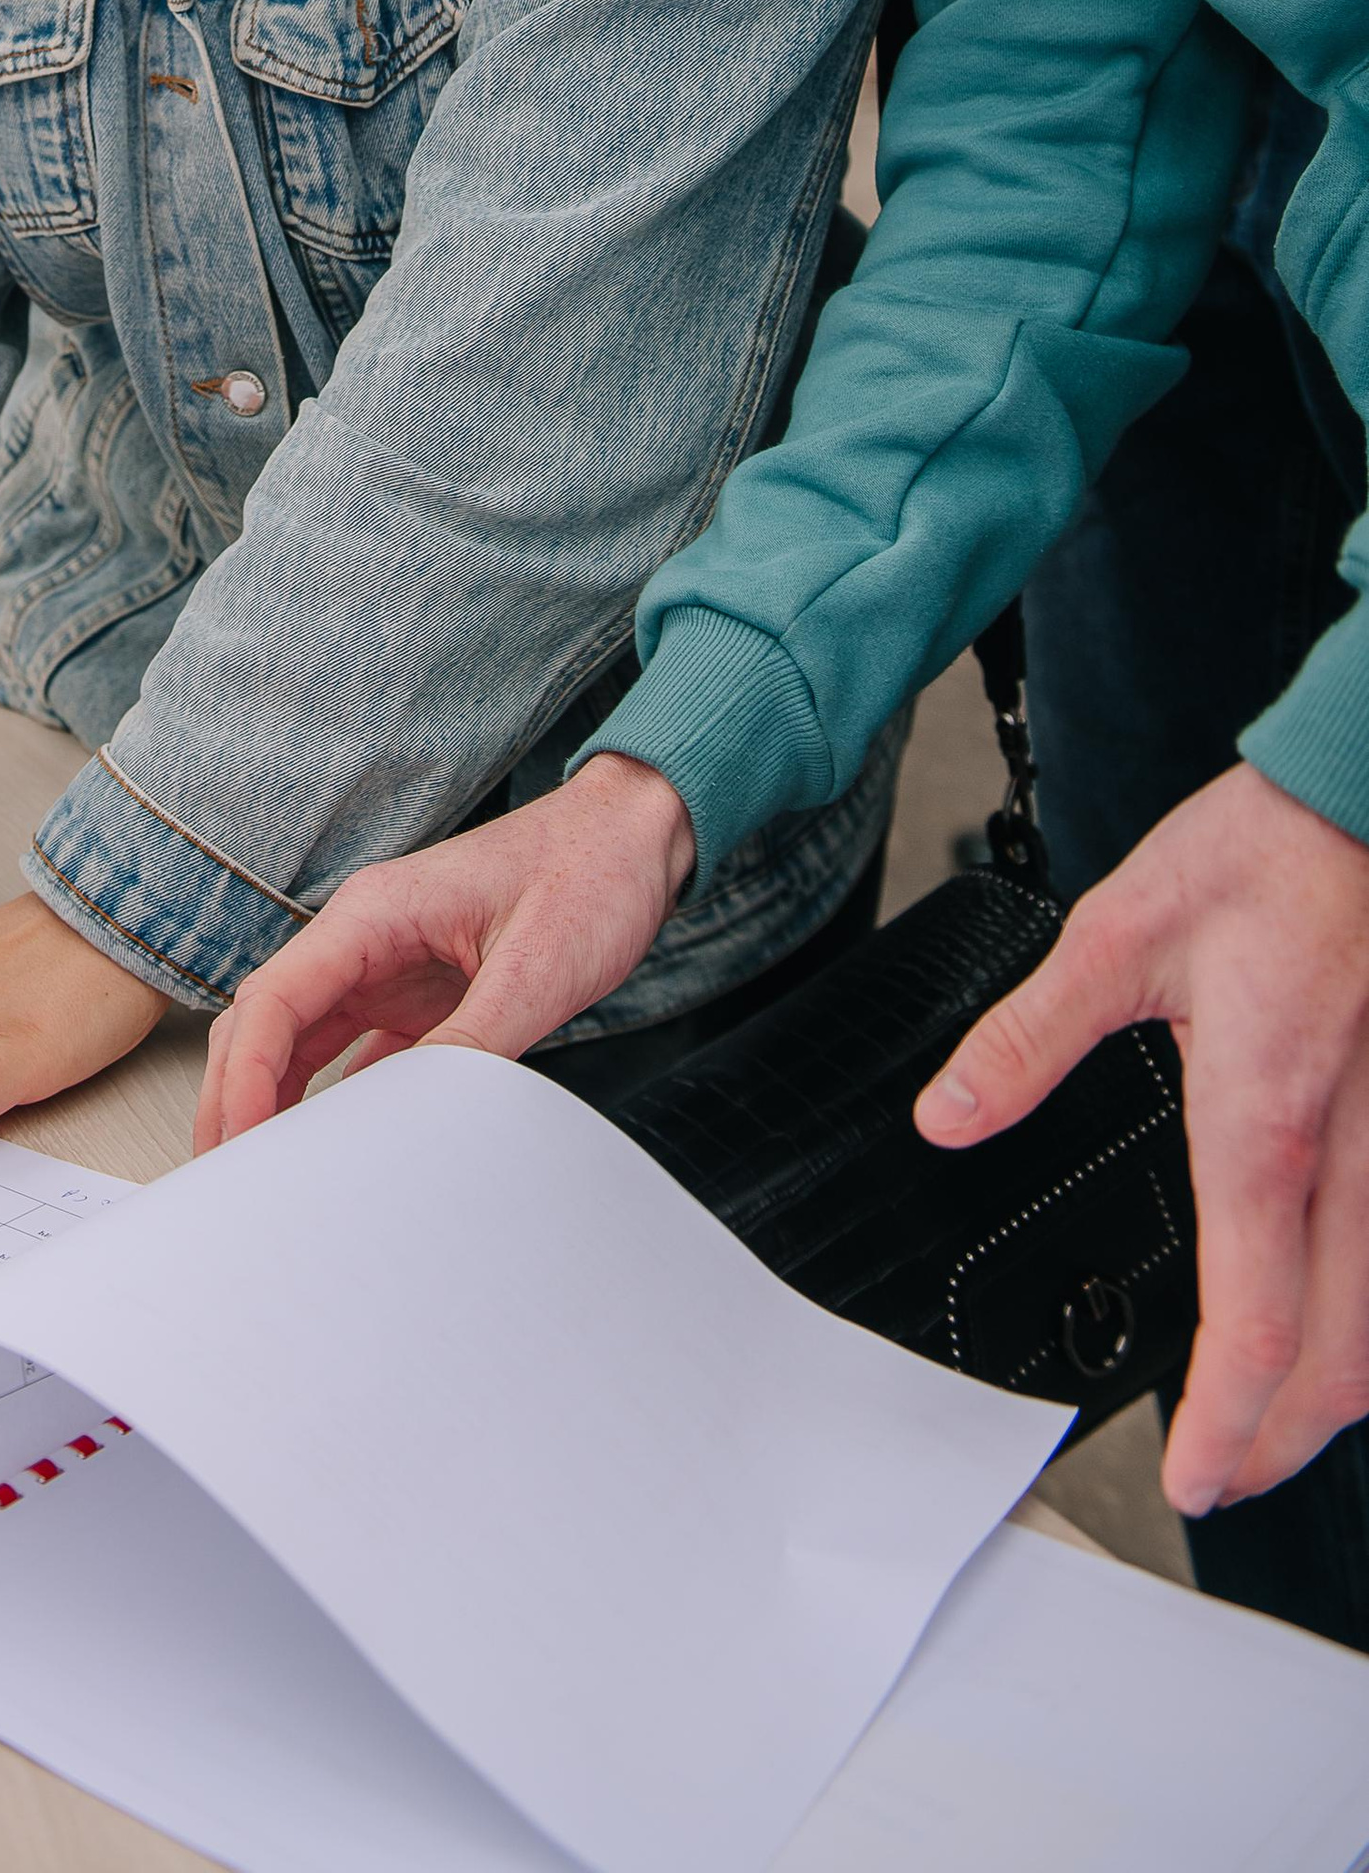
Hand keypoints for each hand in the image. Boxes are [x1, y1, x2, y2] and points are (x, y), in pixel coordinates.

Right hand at [196, 753, 695, 1149]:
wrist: (635, 836)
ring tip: (260, 1175)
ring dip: (272, 1101)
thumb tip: (422, 1115)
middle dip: (234, 1096)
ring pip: (298, 1040)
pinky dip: (332, 1100)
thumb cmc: (590, 873)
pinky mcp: (418, 994)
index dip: (244, 1074)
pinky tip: (331, 1149)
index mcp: (373, 915)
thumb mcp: (538, 965)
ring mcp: (387, 967)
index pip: (275, 998)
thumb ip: (476, 1040)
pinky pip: (353, 1053)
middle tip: (225, 1178)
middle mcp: (365, 939)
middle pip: (265, 1022)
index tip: (240, 1141)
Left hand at [918, 759, 1368, 1515]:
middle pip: (1341, 1360)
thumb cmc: (1265, 856)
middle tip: (1218, 1476)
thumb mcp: (1118, 932)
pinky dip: (1362, 1322)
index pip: (1258, 1320)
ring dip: (1329, 1396)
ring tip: (1260, 1424)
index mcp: (1264, 1121)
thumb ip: (1029, 1039)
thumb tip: (949, 1115)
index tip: (1190, 1478)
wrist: (1365, 797)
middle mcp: (1351, 1157)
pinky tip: (1323, 1322)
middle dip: (1280, 1444)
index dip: (1226, 1422)